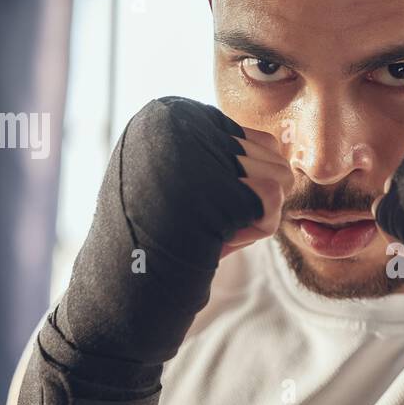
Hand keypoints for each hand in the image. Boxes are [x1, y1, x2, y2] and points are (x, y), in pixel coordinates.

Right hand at [14, 96, 289, 404]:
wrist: (120, 292)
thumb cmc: (158, 240)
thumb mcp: (190, 181)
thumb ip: (228, 154)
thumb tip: (283, 143)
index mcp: (167, 112)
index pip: (255, 139)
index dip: (237, 187)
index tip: (191, 205)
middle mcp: (179, 119)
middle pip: (272, 157)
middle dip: (248, 203)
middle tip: (197, 222)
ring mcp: (197, 150)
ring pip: (278, 180)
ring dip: (249, 219)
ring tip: (201, 229)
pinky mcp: (215, 184)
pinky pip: (271, 207)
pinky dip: (251, 234)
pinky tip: (210, 240)